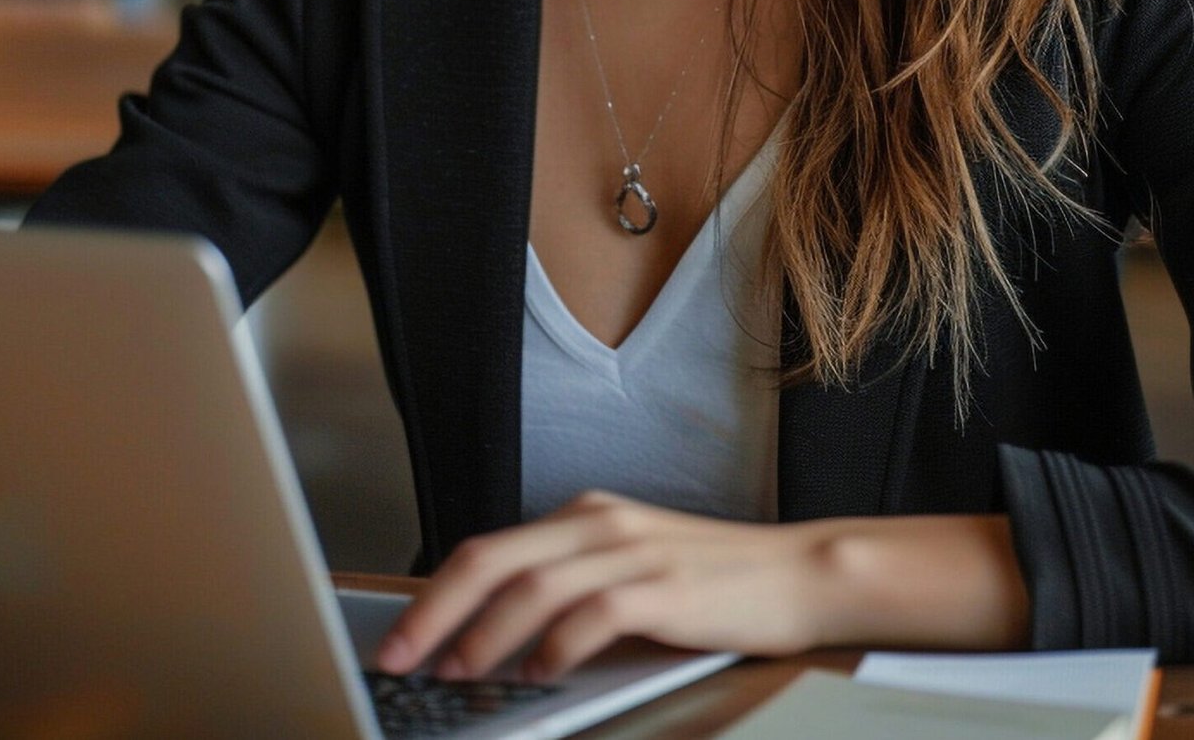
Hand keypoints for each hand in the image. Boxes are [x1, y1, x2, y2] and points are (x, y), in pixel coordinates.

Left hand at [376, 492, 831, 681]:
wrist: (798, 574)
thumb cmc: (709, 585)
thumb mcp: (628, 570)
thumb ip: (568, 589)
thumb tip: (489, 641)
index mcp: (585, 517)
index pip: (487, 549)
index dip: (432, 594)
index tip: (395, 640)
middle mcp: (600, 523)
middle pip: (494, 559)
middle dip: (435, 612)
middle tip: (399, 660)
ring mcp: (634, 551)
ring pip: (535, 586)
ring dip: (486, 635)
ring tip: (458, 677)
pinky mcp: (667, 587)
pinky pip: (596, 613)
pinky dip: (558, 646)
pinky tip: (539, 676)